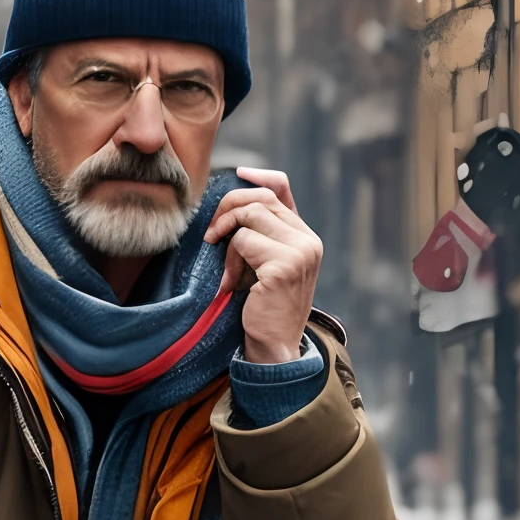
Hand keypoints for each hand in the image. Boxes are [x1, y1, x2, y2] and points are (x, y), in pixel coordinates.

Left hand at [205, 167, 322, 364]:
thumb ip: (261, 235)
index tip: (238, 173)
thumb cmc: (264, 307)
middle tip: (212, 235)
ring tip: (227, 269)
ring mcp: (300, 251)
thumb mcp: (265, 264)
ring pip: (249, 217)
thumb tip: (236, 203)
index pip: (283, 189)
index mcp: (306, 237)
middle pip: (259, 198)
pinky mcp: (284, 265)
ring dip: (227, 239)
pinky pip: (243, 241)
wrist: (274, 346)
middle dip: (228, 210)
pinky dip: (229, 260)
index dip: (259, 176)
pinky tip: (230, 284)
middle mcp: (308, 240)